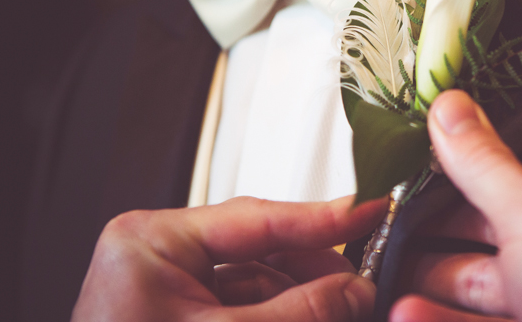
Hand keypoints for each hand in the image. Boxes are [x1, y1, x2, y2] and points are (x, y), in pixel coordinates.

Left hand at [72, 195, 385, 321]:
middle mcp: (159, 258)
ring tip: (346, 309)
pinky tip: (316, 319)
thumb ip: (299, 312)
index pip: (255, 216)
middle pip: (262, 249)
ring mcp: (170, 291)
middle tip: (365, 284)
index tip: (370, 210)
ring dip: (304, 300)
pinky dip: (283, 317)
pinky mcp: (184, 321)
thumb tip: (356, 290)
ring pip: (260, 282)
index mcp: (151, 244)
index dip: (322, 217)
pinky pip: (247, 309)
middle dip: (316, 272)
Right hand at [391, 90, 521, 321]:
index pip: (515, 204)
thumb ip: (486, 166)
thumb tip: (451, 106)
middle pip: (497, 262)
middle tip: (390, 255)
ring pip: (490, 306)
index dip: (457, 202)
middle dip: (438, 259)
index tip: (411, 204)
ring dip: (436, 301)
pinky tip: (412, 317)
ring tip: (393, 298)